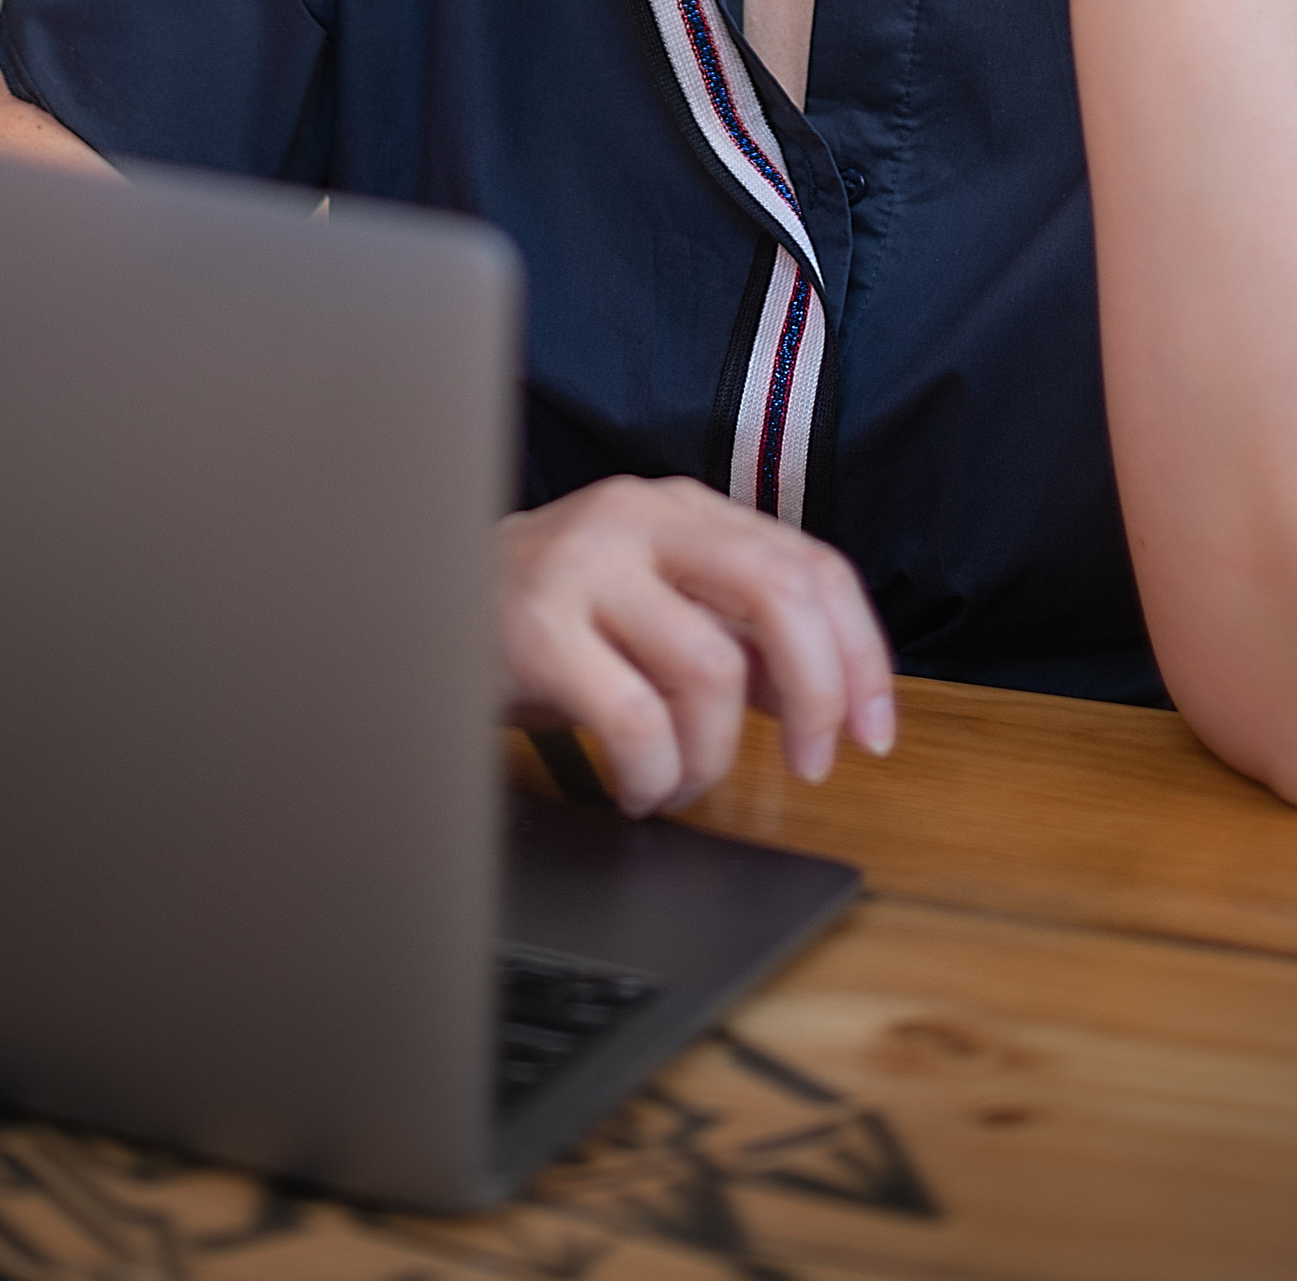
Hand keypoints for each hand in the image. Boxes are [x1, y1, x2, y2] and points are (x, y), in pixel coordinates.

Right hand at [497, 474, 894, 815]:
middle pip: (778, 590)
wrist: (421, 612)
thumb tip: (825, 691)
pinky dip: (653, 774)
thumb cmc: (553, 622)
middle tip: (814, 764)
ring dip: (713, 756)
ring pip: (709, 670)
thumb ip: (736, 634)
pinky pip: (635, 720)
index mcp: (684, 508)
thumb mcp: (655, 608)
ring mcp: (587, 565)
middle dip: (818, 691)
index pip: (811, 564)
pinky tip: (636, 787)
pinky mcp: (539, 627)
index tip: (875, 733)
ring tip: (680, 781)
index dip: (861, 653)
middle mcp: (641, 518)